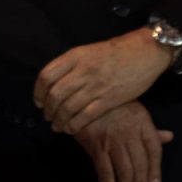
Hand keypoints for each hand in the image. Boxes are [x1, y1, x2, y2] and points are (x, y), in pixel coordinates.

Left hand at [34, 29, 170, 134]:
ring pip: (68, 107)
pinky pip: (86, 116)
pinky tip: (71, 129)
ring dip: (59, 119)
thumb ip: (70, 65)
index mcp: (74, 57)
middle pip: (55, 94)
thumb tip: (53, 83)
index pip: (46, 76)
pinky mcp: (109, 99)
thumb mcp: (86, 52)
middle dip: (48, 109)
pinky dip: (75, 125)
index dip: (38, 92)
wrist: (143, 53)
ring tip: (57, 125)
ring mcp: (95, 86)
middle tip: (47, 117)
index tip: (38, 101)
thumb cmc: (114, 52)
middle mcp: (82, 71)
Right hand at [73, 101, 174, 181]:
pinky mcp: (96, 145)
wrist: (81, 98)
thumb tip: (169, 137)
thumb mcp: (134, 111)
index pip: (154, 150)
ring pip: (125, 170)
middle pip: (141, 164)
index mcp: (142, 123)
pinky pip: (105, 171)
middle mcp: (130, 133)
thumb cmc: (110, 105)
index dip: (156, 170)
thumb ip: (150, 128)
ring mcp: (113, 140)